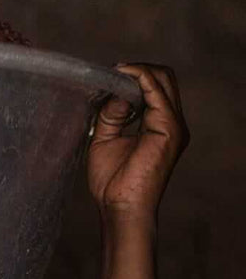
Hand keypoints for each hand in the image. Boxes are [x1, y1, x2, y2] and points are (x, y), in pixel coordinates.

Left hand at [87, 63, 187, 221]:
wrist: (120, 207)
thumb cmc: (112, 183)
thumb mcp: (105, 139)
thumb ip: (111, 114)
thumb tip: (115, 90)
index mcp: (160, 126)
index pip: (155, 88)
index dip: (134, 77)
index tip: (110, 76)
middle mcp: (172, 123)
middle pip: (163, 79)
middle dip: (137, 71)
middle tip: (112, 72)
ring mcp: (174, 125)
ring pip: (163, 80)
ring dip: (137, 72)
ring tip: (115, 73)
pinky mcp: (169, 128)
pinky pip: (156, 91)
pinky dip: (140, 78)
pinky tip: (122, 76)